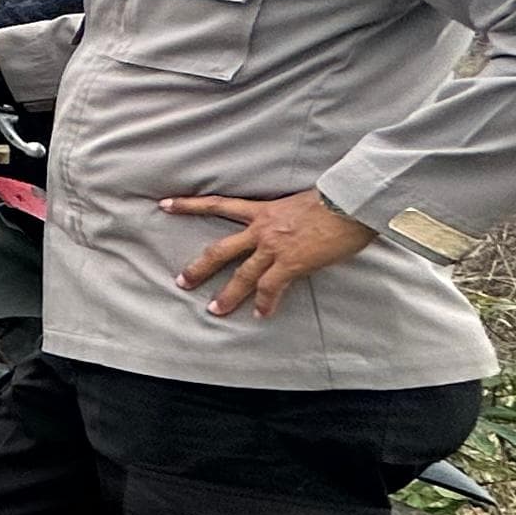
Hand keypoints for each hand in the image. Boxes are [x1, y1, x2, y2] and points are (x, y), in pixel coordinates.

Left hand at [169, 189, 376, 318]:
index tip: (165, 205)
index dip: (190, 205)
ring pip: (242, 275)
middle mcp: (262, 229)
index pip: (218, 204)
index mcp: (262, 210)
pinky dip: (266, 303)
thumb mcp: (299, 202)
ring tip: (215, 310)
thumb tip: (289, 225)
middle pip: (220, 249)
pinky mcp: (291, 263)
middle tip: (182, 281)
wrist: (350, 203)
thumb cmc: (333, 200)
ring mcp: (274, 247)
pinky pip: (272, 288)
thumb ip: (285, 215)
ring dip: (228, 295)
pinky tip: (261, 314)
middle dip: (200, 267)